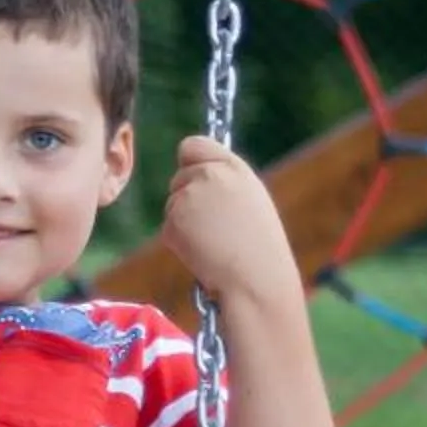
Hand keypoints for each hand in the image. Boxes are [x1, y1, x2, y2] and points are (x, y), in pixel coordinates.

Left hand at [160, 136, 298, 308]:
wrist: (256, 280)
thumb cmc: (259, 248)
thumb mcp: (251, 201)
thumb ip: (223, 182)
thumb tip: (192, 174)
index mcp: (234, 167)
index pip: (193, 145)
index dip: (190, 162)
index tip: (195, 180)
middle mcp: (210, 175)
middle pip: (178, 178)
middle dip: (187, 199)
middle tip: (215, 227)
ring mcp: (190, 196)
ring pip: (172, 205)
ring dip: (185, 224)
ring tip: (215, 242)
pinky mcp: (174, 220)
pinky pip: (168, 228)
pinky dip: (180, 243)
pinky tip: (204, 253)